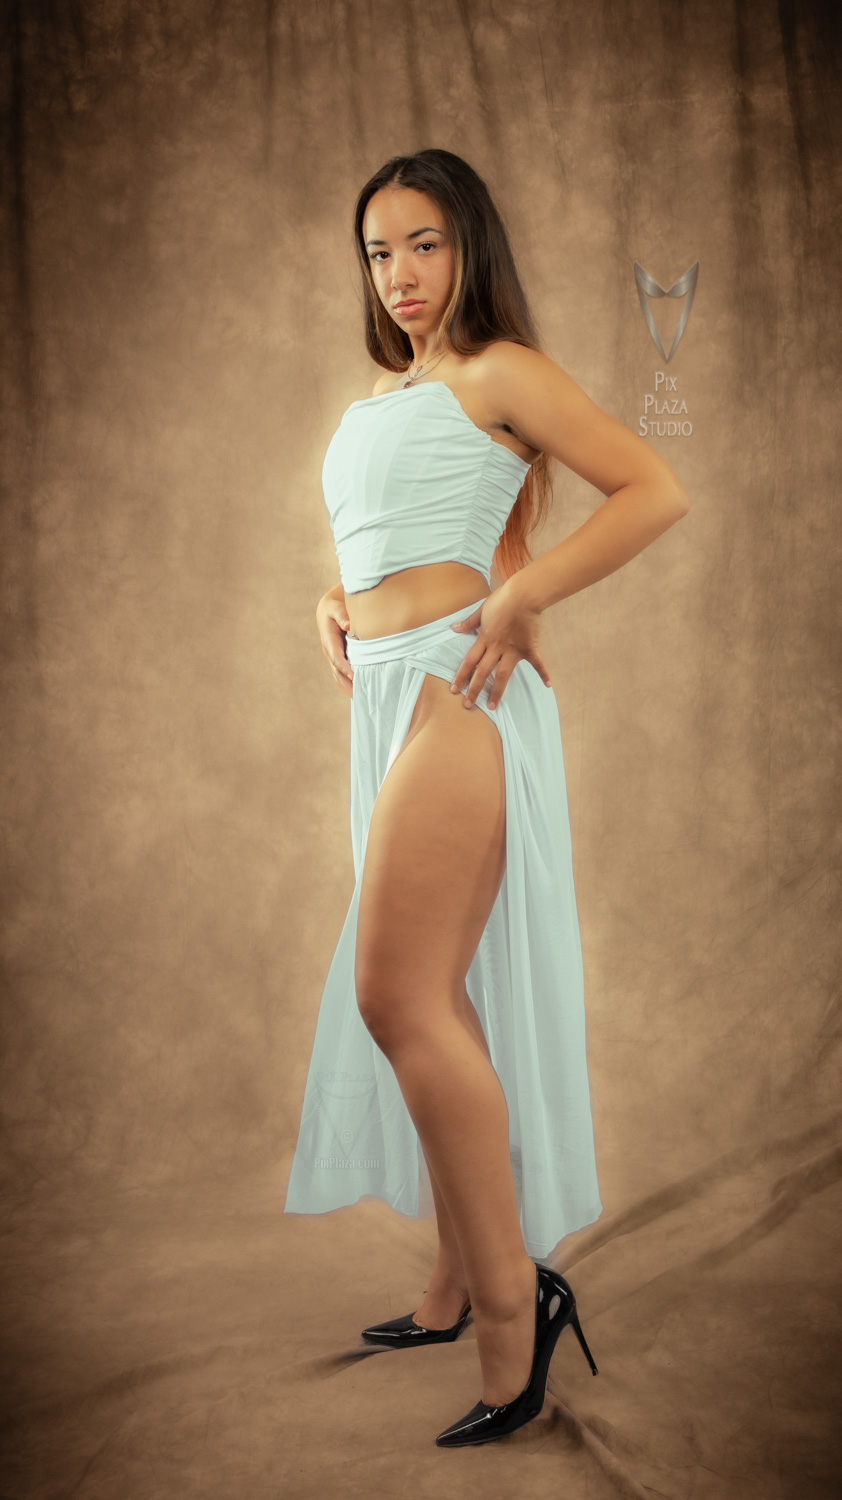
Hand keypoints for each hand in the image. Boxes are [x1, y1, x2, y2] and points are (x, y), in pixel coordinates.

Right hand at [316, 591, 353, 698]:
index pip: (336, 657)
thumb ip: (342, 615)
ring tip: (360, 698)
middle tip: (360, 694)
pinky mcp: (336, 660)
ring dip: (347, 688)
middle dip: (348, 683)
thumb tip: (348, 625)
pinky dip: (347, 685)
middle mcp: (329, 652)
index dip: (345, 667)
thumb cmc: (334, 608)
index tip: (355, 676)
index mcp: (329, 641)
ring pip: (338, 676)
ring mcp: (332, 658)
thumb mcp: (336, 608)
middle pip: (337, 671)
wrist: (327, 611)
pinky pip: (340, 675)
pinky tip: (356, 694)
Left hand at [449, 580, 551, 709]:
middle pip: (483, 672)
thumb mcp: (482, 609)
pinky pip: (537, 663)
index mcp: (484, 639)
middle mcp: (497, 647)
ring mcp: (514, 650)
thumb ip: (469, 622)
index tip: (453, 689)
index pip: (469, 661)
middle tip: (467, 705)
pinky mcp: (529, 648)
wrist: (524, 594)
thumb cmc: (502, 599)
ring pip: (503, 675)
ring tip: (493, 706)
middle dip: (474, 690)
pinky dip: (543, 673)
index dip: (461, 676)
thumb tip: (455, 628)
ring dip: (497, 691)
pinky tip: (548, 684)